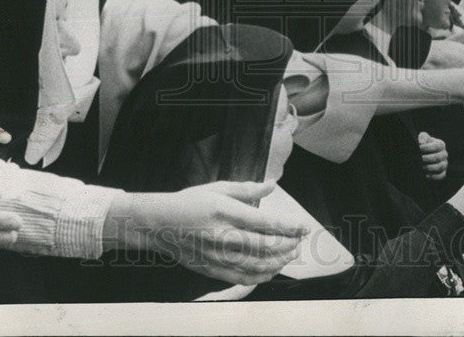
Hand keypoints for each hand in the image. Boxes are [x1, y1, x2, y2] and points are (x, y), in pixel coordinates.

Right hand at [134, 180, 307, 285]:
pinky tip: (271, 270)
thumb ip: (247, 189)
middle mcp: (222, 236)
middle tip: (299, 240)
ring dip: (279, 261)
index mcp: (225, 212)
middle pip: (265, 246)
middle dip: (288, 245)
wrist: (159, 224)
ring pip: (256, 265)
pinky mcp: (211, 269)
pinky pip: (242, 278)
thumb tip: (272, 185)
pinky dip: (261, 276)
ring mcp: (217, 256)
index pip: (266, 223)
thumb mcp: (217, 188)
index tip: (303, 227)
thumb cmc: (190, 203)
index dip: (289, 227)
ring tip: (290, 254)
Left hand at [418, 132, 447, 180]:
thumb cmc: (423, 145)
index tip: (419, 148)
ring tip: (422, 167)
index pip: (437, 146)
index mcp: (440, 144)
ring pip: (440, 167)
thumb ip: (423, 137)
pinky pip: (441, 175)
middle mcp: (444, 154)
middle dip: (428, 158)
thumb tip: (422, 141)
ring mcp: (444, 164)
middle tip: (421, 159)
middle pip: (438, 157)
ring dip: (430, 168)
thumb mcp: (423, 139)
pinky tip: (426, 175)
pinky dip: (434, 176)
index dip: (428, 147)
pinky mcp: (443, 172)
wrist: (423, 155)